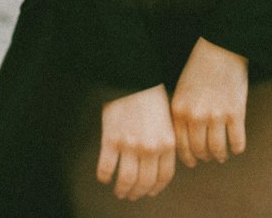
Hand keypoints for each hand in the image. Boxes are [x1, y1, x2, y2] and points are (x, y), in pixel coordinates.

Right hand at [97, 84, 176, 200]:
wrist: (133, 76)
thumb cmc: (150, 94)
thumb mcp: (167, 118)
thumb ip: (165, 141)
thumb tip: (159, 164)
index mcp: (167, 142)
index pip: (163, 176)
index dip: (155, 188)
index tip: (149, 192)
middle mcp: (150, 148)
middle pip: (144, 183)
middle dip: (137, 193)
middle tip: (131, 195)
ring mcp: (130, 145)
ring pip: (126, 181)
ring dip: (122, 190)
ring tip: (119, 190)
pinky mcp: (111, 140)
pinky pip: (106, 168)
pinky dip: (104, 177)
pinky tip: (104, 177)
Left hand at [171, 37, 247, 166]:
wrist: (221, 47)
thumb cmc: (200, 68)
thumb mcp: (182, 90)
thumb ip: (182, 114)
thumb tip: (186, 142)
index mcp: (179, 110)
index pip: (181, 146)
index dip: (189, 157)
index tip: (195, 161)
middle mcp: (195, 116)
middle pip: (200, 151)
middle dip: (206, 157)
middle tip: (211, 156)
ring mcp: (216, 115)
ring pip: (217, 150)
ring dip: (220, 155)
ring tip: (223, 154)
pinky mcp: (235, 112)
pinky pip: (237, 142)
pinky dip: (237, 147)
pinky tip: (237, 146)